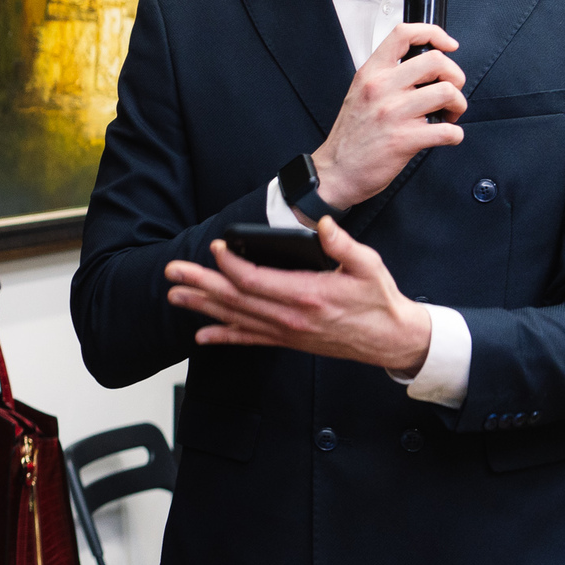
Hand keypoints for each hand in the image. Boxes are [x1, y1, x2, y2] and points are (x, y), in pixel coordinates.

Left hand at [164, 217, 431, 376]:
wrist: (390, 340)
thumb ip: (343, 244)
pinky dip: (223, 335)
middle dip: (201, 284)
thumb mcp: (368, 266)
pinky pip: (249, 339)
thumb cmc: (379, 301)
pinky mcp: (288, 340)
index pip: (257, 281)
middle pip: (236, 300)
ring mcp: (287, 332)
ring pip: (236, 319)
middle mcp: (291, 318)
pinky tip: (202, 334)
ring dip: (203, 306)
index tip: (217, 248)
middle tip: (174, 272)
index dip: (232, 265)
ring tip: (175, 296)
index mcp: (308, 296)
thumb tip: (323, 224)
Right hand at [310, 23, 466, 213]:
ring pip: (447, 93)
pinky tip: (445, 136)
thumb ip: (386, 77)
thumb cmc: (351, 137)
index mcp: (370, 73)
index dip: (433, 33)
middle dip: (455, 76)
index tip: (447, 44)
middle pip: (436, 62)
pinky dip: (455, 134)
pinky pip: (448, 131)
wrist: (336, 171)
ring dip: (458, 105)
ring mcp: (393, 113)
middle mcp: (381, 88)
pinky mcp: (404, 139)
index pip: (404, 34)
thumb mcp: (359, 93)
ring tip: (449, 114)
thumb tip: (422, 70)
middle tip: (451, 90)